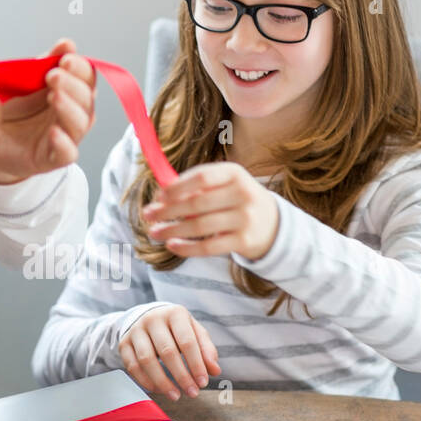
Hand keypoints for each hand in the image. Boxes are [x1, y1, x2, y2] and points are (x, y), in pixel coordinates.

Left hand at [0, 39, 95, 184]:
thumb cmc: (10, 110)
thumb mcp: (23, 81)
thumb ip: (44, 63)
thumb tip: (67, 43)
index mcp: (70, 92)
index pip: (87, 78)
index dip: (80, 68)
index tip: (65, 59)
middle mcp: (72, 114)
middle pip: (88, 100)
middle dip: (73, 86)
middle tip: (53, 76)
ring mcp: (65, 137)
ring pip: (82, 124)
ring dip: (70, 109)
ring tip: (54, 97)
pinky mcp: (53, 158)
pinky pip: (67, 153)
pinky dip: (63, 142)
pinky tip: (53, 132)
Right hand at [119, 306, 220, 401]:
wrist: (147, 317)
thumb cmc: (176, 328)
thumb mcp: (194, 332)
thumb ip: (206, 350)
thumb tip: (215, 370)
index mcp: (174, 313)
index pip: (187, 341)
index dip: (196, 364)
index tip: (203, 382)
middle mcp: (152, 319)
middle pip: (167, 352)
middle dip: (181, 376)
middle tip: (192, 393)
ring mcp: (135, 331)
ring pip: (146, 360)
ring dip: (162, 382)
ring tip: (176, 395)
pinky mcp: (124, 343)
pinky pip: (132, 366)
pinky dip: (146, 381)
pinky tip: (159, 390)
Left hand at [144, 162, 279, 260]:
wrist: (272, 224)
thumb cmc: (236, 200)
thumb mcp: (224, 185)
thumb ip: (195, 186)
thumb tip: (160, 195)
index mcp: (234, 173)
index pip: (201, 177)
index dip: (177, 187)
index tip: (158, 196)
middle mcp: (243, 194)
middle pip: (197, 203)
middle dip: (168, 210)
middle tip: (148, 215)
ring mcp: (245, 218)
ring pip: (200, 226)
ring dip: (172, 230)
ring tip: (154, 232)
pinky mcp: (244, 241)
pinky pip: (208, 247)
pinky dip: (187, 247)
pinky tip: (172, 245)